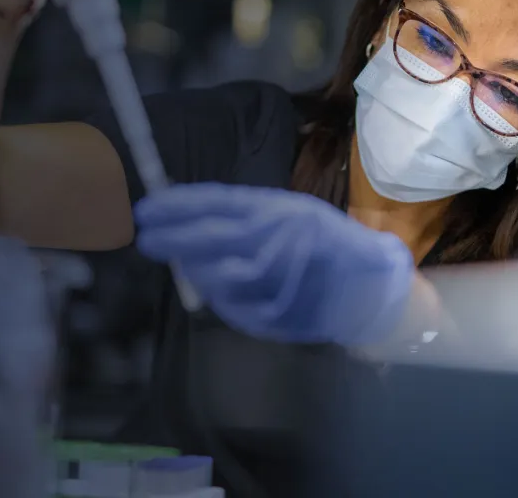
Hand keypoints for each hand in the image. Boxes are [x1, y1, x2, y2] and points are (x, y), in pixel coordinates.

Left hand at [134, 183, 415, 345]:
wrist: (371, 286)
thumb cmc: (327, 243)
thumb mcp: (292, 213)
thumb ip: (248, 215)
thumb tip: (190, 219)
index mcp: (282, 210)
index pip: (220, 203)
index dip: (179, 206)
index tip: (147, 209)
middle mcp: (282, 240)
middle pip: (214, 238)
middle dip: (175, 238)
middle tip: (146, 238)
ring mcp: (283, 279)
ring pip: (220, 277)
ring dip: (197, 272)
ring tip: (186, 264)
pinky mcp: (283, 313)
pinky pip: (237, 308)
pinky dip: (220, 299)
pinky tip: (213, 290)